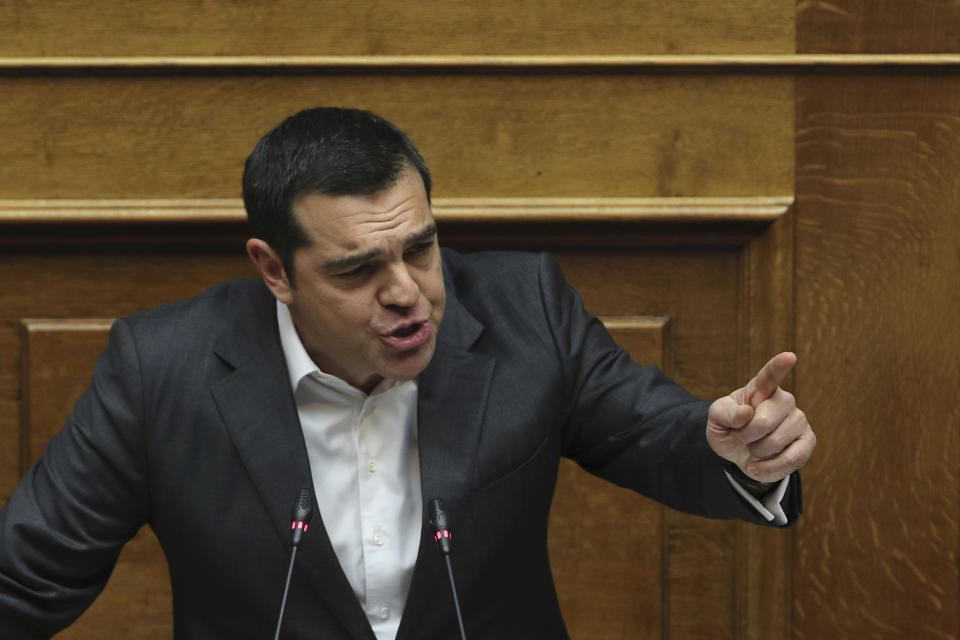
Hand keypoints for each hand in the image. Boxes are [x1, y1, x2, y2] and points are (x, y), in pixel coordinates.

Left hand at [706, 352, 815, 482]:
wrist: (740, 453)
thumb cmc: (729, 429)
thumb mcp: (716, 419)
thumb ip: (725, 412)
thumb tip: (745, 413)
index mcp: (760, 388)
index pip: (770, 374)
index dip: (779, 366)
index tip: (789, 356)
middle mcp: (784, 400)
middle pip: (764, 421)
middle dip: (745, 436)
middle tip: (741, 436)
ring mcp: (799, 419)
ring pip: (776, 442)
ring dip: (756, 452)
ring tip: (753, 447)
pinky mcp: (808, 441)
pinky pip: (791, 459)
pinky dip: (769, 468)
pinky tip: (758, 465)